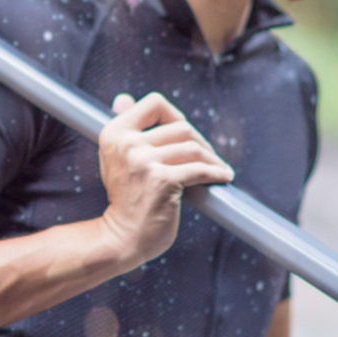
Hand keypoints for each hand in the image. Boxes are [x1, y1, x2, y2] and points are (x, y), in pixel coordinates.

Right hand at [95, 92, 232, 269]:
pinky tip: (223, 177)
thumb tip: (123, 99)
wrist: (121, 238)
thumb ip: (125, 130)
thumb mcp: (115, 159)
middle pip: (180, 127)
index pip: (153, 103)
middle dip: (200, 142)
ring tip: (218, 168)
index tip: (185, 132)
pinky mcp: (163, 181)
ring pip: (193, 148)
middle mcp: (127, 144)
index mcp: (114, 133)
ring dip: (212, 159)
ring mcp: (144, 162)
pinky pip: (200, 169)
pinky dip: (216, 173)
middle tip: (208, 157)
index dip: (174, 114)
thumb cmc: (125, 199)